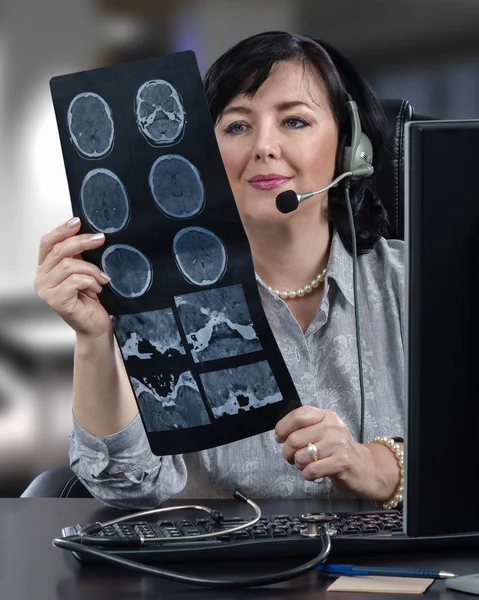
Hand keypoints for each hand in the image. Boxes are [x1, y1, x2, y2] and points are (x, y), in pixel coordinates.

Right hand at [34, 217, 111, 339]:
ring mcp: (46, 290)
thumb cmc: (90, 300)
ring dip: (91, 269)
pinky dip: (90, 281)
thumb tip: (88, 233)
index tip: (78, 221)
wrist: (95, 325)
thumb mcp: (84, 271)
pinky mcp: (56, 300)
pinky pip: (75, 280)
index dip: (62, 229)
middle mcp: (42, 278)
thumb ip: (79, 255)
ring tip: (102, 278)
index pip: (48, 242)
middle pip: (59, 250)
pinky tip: (97, 289)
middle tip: (100, 239)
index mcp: (46, 268)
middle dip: (82, 242)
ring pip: (69, 265)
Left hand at [275, 405, 378, 497]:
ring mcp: (338, 444)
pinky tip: (314, 473)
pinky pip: (311, 470)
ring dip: (299, 465)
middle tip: (293, 458)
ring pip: (301, 456)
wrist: (365, 468)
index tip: (280, 438)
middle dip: (288, 452)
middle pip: (295, 439)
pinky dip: (308, 474)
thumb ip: (304, 428)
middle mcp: (332, 427)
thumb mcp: (323, 432)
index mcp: (326, 416)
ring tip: (308, 465)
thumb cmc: (338, 451)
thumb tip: (280, 434)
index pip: (298, 415)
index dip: (283, 428)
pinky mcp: (341, 462)